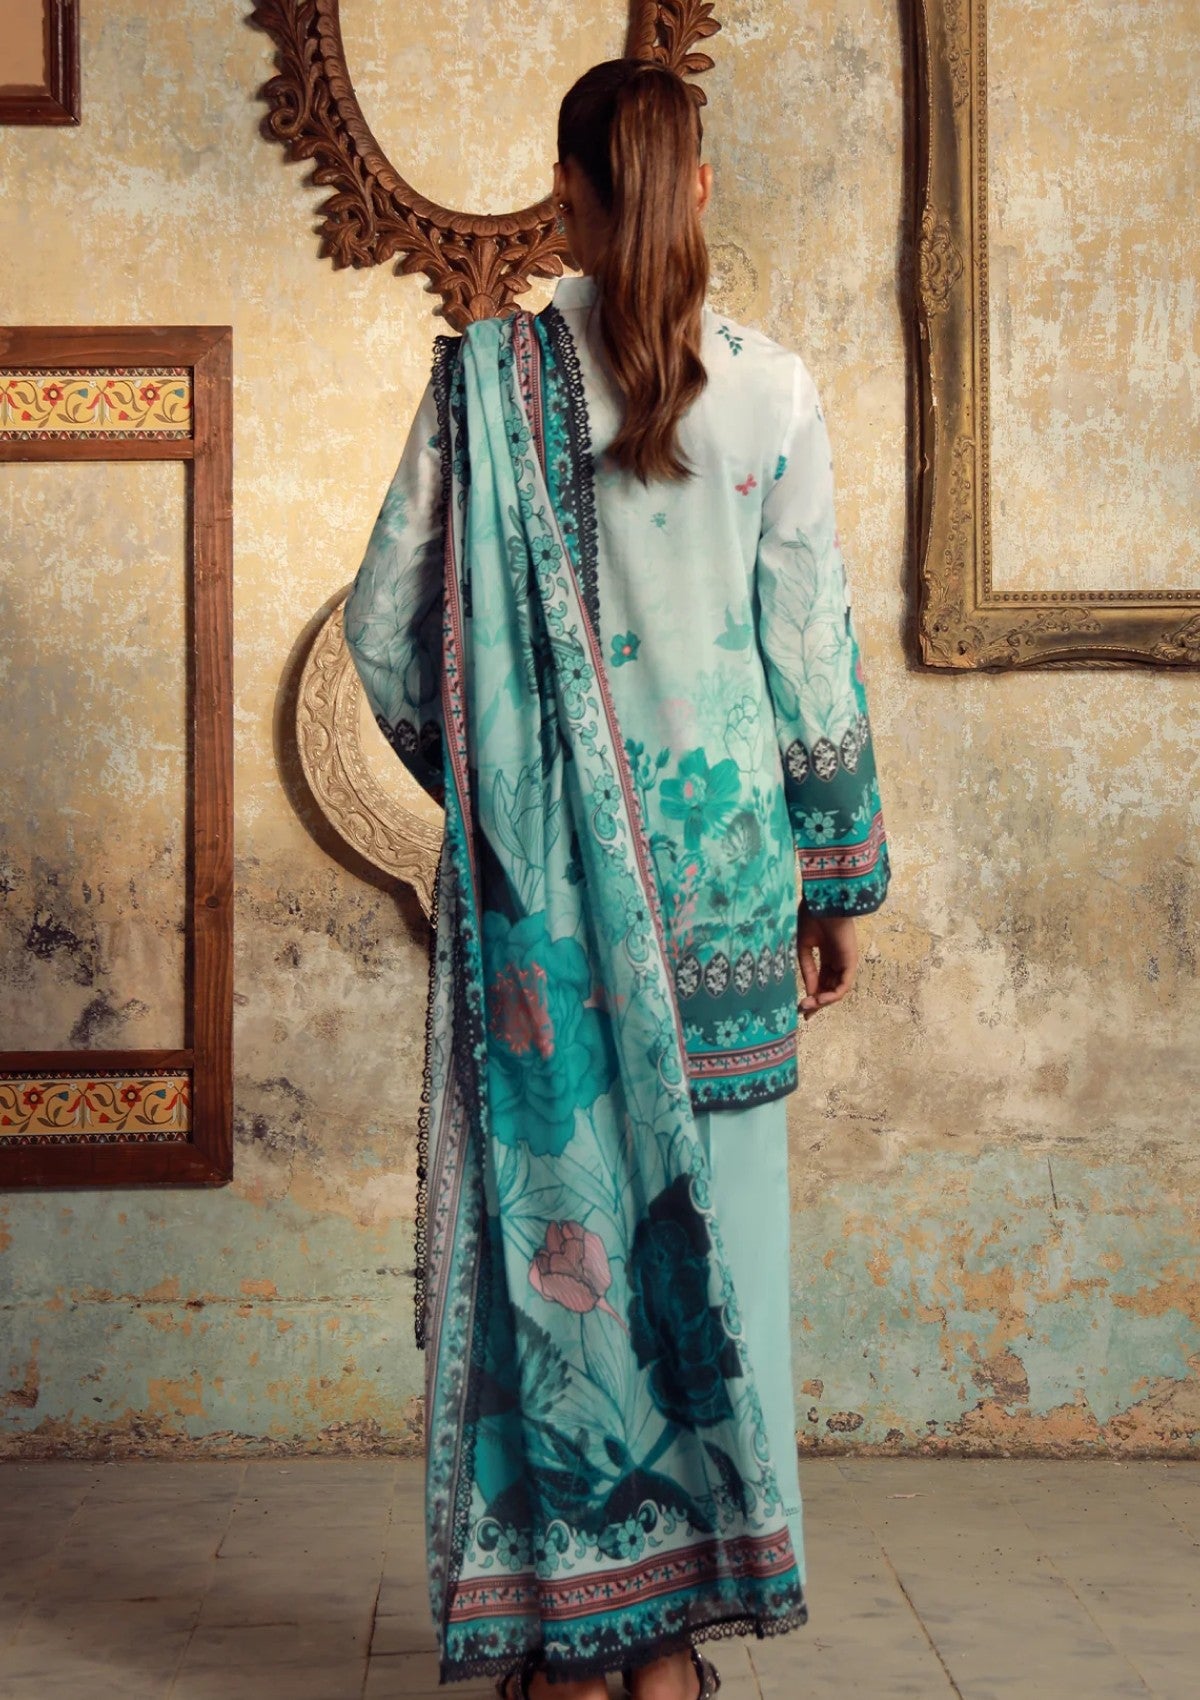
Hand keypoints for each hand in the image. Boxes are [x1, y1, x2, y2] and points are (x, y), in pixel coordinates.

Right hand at [797, 904, 857, 1019]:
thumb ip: (807, 970)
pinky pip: (844, 985)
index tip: (800, 1007)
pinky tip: (820, 999)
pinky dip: (833, 995)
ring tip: (809, 1006)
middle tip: (805, 1013)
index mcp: (826, 955)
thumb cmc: (811, 919)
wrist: (823, 903)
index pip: (821, 981)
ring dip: (823, 1001)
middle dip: (817, 1003)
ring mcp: (845, 962)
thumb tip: (808, 992)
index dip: (811, 995)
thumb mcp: (803, 948)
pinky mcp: (851, 962)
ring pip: (837, 990)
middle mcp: (837, 961)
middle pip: (829, 988)